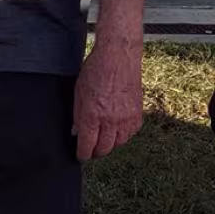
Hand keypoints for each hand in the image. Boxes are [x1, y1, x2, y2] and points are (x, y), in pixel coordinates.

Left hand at [72, 37, 142, 160]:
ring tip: (103, 140)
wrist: (118, 57)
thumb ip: (78, 115)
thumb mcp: (79, 92)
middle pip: (105, 148)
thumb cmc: (95, 70)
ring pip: (119, 143)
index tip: (81, 156)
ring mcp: (127, 118)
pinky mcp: (138, 114)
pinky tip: (116, 130)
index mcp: (93, 115)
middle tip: (91, 150)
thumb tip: (76, 132)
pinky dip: (123, 135)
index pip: (87, 145)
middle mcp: (111, 120)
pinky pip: (130, 133)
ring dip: (110, 144)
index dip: (83, 154)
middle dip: (96, 152)